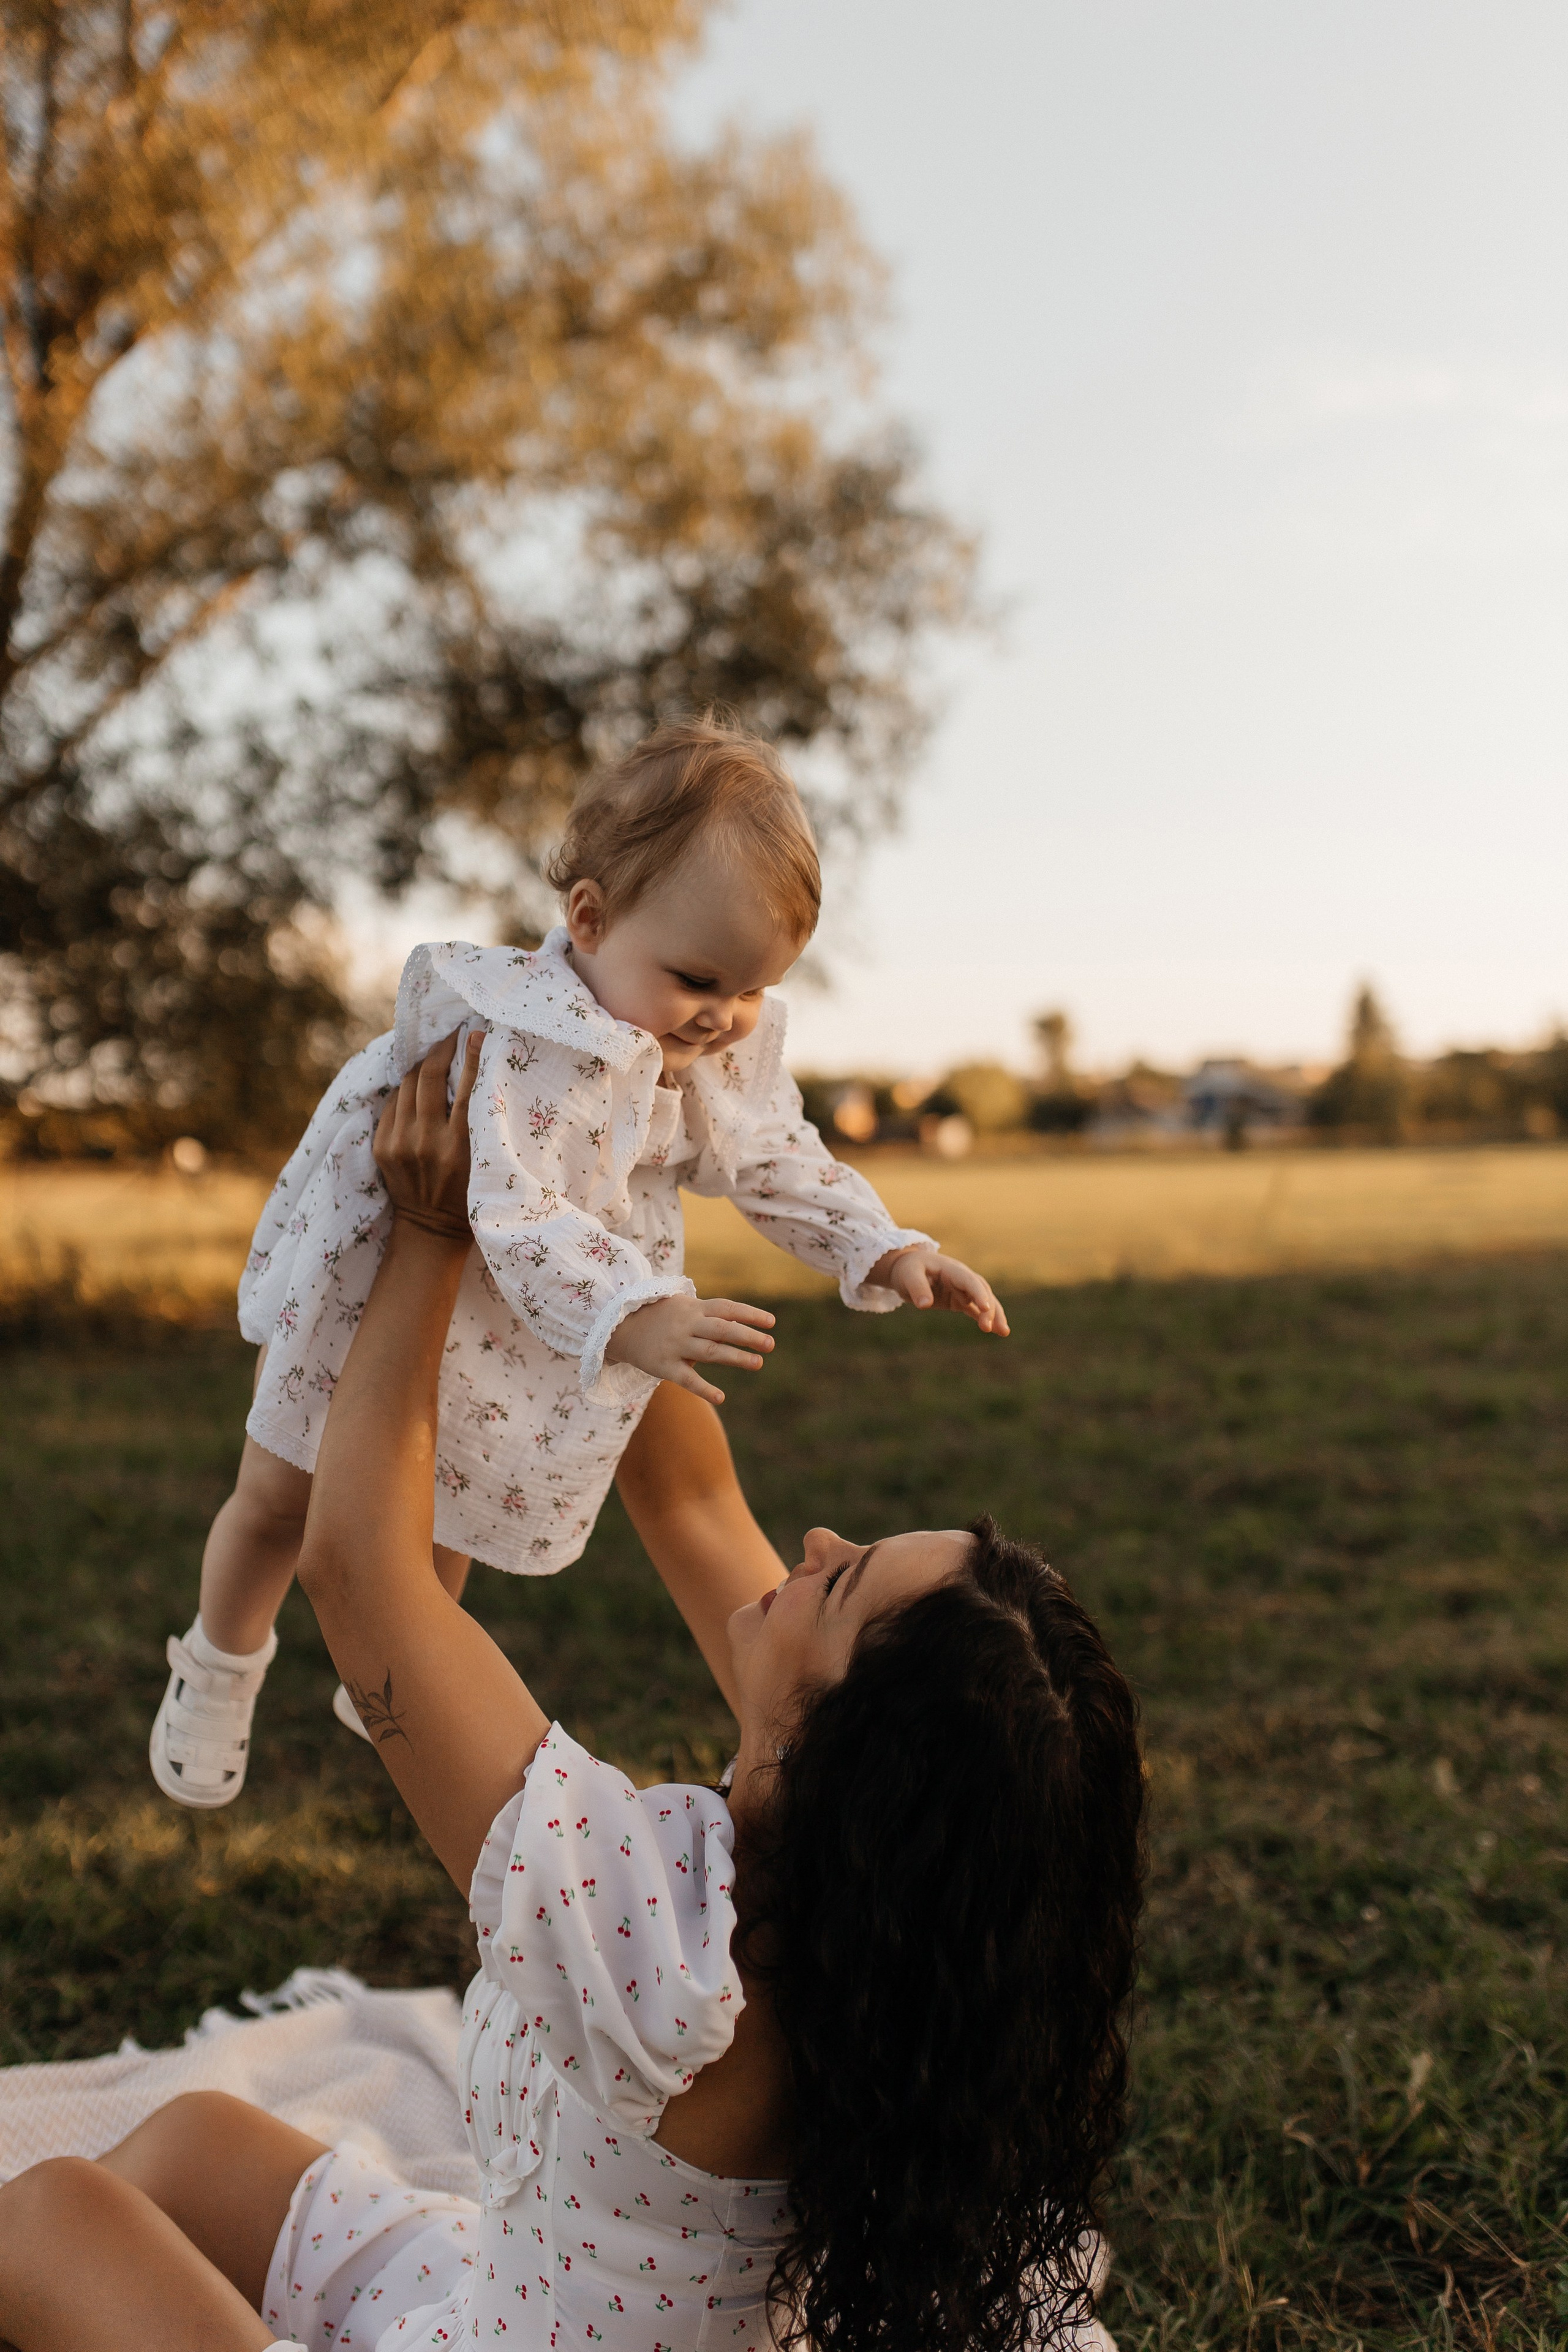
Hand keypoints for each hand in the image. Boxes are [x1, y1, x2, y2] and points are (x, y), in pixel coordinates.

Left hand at [373, 1030, 482, 1238]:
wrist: (430, 1231)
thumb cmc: (470, 1196)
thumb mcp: (487, 1162)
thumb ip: (483, 1123)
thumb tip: (484, 1072)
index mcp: (459, 1148)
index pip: (466, 1088)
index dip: (472, 1055)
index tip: (477, 1032)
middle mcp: (426, 1142)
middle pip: (428, 1077)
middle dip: (441, 1050)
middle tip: (453, 1038)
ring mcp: (399, 1144)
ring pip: (406, 1084)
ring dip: (422, 1066)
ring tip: (436, 1057)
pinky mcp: (381, 1147)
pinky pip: (392, 1103)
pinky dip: (405, 1089)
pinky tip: (417, 1085)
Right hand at [605, 1293, 775, 1405]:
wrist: (619, 1327)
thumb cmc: (660, 1317)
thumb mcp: (683, 1307)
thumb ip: (709, 1316)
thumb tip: (742, 1328)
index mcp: (693, 1308)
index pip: (726, 1308)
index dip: (750, 1313)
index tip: (772, 1321)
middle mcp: (686, 1325)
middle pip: (722, 1329)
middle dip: (748, 1335)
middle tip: (770, 1344)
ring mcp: (675, 1345)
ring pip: (709, 1351)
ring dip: (735, 1357)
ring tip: (758, 1363)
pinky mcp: (663, 1366)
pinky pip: (686, 1379)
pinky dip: (704, 1389)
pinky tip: (721, 1397)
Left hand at [869, 1244, 1009, 1335]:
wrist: (906, 1269)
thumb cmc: (908, 1269)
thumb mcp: (908, 1276)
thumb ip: (917, 1288)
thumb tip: (924, 1305)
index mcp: (952, 1269)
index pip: (969, 1281)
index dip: (978, 1293)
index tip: (985, 1307)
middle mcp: (962, 1278)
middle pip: (981, 1292)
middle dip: (989, 1309)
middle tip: (989, 1328)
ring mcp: (962, 1290)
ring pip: (984, 1301)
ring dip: (994, 1315)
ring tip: (1004, 1332)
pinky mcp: (960, 1300)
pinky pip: (977, 1310)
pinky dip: (986, 1319)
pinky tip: (997, 1331)